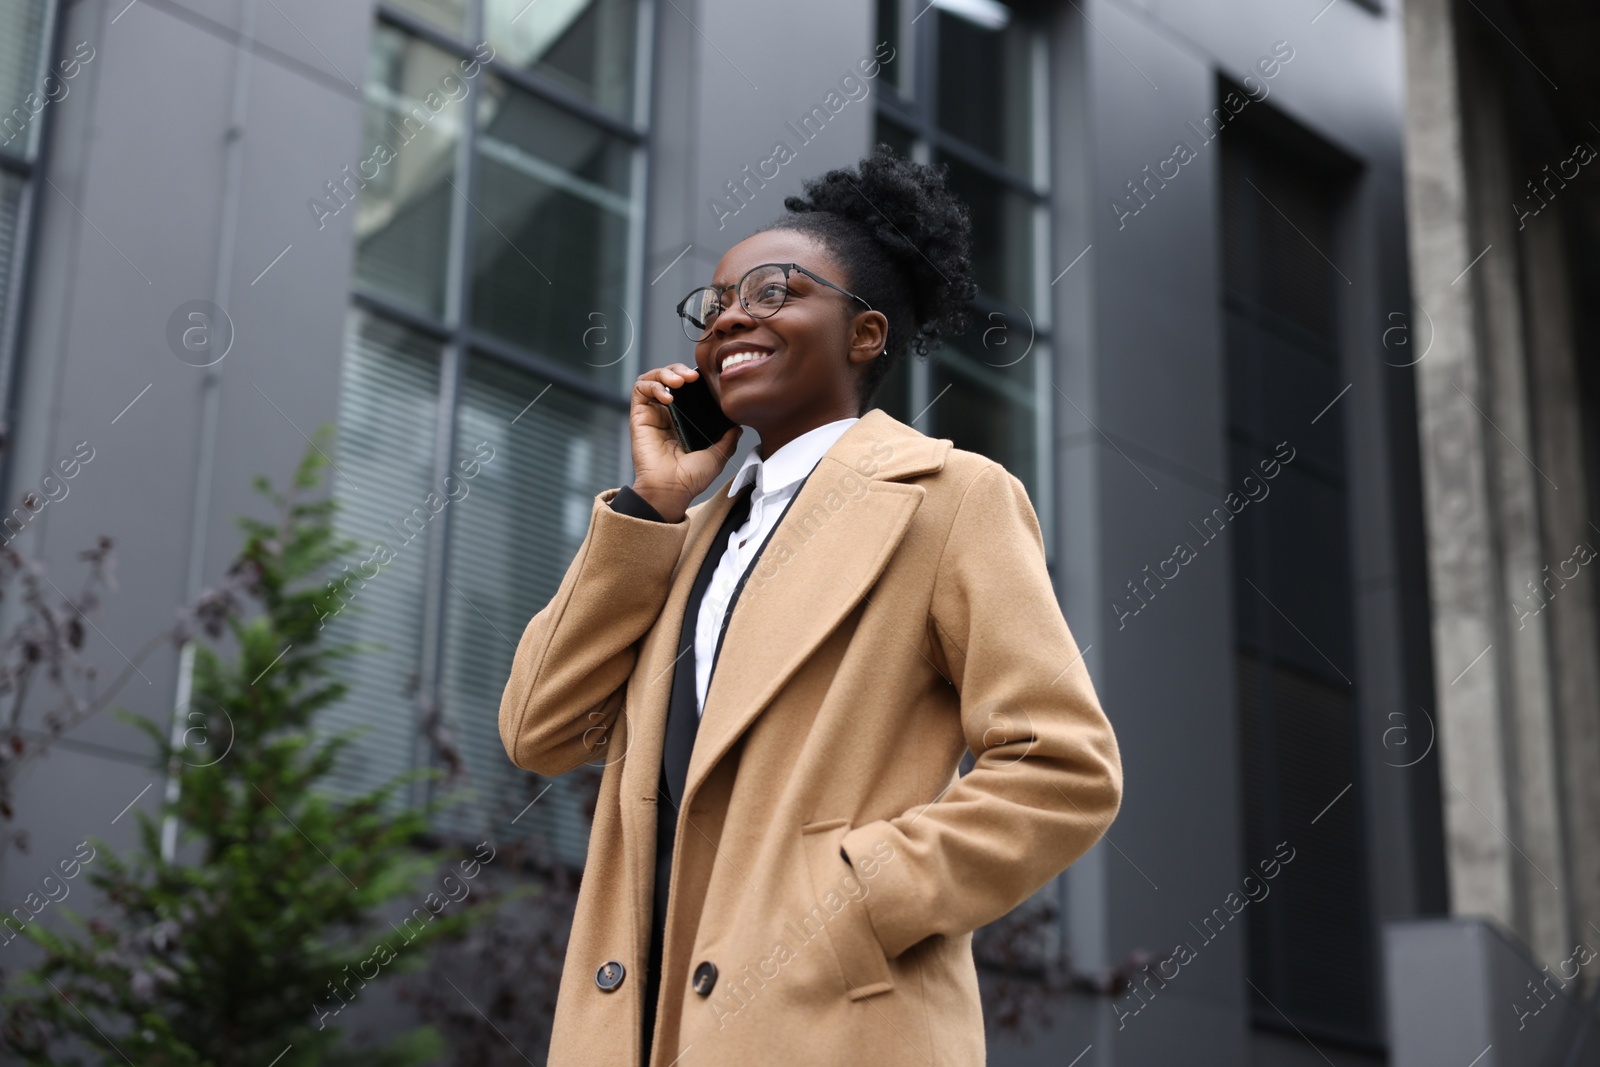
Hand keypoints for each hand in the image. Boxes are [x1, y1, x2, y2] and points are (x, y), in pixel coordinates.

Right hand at [629, 363, 741, 522]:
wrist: (671, 490)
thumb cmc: (690, 478)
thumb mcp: (717, 456)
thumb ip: (728, 439)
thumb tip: (739, 426)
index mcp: (683, 421)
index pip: (686, 390)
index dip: (694, 380)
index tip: (707, 380)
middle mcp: (666, 415)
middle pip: (668, 378)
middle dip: (679, 370)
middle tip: (693, 377)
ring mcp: (652, 414)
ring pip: (652, 378)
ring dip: (665, 373)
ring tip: (680, 381)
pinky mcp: (639, 416)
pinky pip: (640, 389)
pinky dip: (653, 385)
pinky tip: (667, 397)